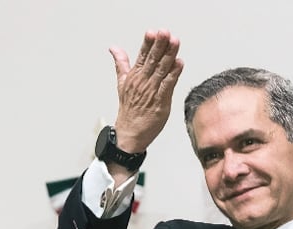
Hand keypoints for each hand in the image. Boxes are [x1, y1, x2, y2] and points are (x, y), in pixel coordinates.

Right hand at [109, 29, 183, 154]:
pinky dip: (174, 74)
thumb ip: (121, 63)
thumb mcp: (121, 83)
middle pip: (152, 59)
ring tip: (175, 42)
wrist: (130, 132)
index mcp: (134, 76)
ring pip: (161, 69)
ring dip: (169, 55)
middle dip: (160, 45)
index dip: (148, 43)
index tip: (153, 32)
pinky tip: (179, 64)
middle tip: (165, 32)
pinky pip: (168, 85)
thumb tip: (113, 47)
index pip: (142, 56)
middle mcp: (142, 81)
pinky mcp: (160, 102)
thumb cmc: (129, 109)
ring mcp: (151, 91)